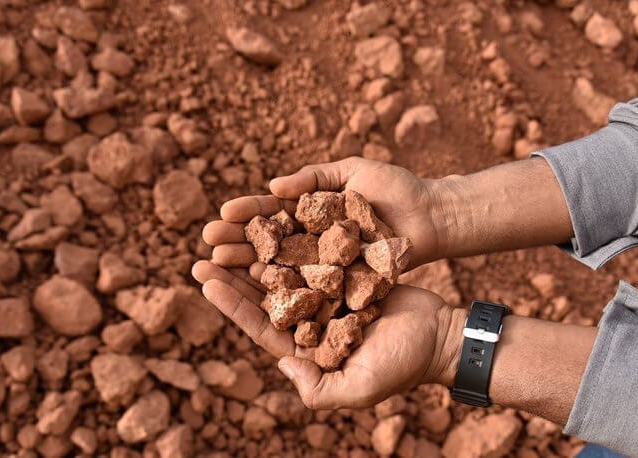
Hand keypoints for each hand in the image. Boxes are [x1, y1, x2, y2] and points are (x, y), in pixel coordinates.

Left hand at [192, 260, 466, 408]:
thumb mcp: (358, 388)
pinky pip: (315, 255)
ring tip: (231, 233)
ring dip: (258, 254)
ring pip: (285, 272)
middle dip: (234, 275)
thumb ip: (319, 389)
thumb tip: (281, 365)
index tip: (206, 281)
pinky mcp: (345, 274)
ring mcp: (327, 296)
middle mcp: (312, 322)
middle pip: (265, 296)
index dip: (232, 305)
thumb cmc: (402, 365)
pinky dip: (295, 240)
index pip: (261, 326)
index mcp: (307, 350)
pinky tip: (274, 220)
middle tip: (202, 253)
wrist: (440, 335)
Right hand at [202, 157, 452, 269]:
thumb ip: (313, 178)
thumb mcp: (351, 172)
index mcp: (311, 210)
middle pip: (267, 242)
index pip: (271, 212)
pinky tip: (256, 289)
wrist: (432, 216)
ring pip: (280, 266)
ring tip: (218, 267)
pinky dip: (282, 288)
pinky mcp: (341, 284)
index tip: (220, 215)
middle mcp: (312, 239)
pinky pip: (307, 286)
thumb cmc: (395, 189)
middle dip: (235, 243)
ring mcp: (325, 263)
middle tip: (205, 246)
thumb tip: (273, 186)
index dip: (245, 214)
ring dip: (247, 267)